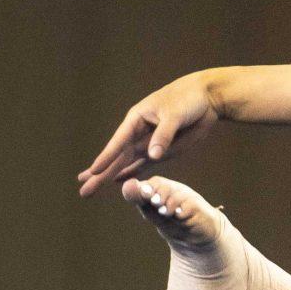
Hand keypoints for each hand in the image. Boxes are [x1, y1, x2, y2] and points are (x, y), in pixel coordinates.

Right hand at [77, 72, 218, 195]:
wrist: (206, 98)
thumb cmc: (187, 99)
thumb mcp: (175, 114)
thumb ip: (164, 135)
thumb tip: (152, 156)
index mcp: (137, 119)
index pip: (119, 142)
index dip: (106, 158)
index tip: (94, 172)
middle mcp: (139, 133)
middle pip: (117, 158)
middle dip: (100, 175)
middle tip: (83, 191)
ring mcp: (149, 143)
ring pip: (126, 164)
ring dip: (110, 176)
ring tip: (91, 188)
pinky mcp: (161, 150)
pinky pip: (143, 165)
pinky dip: (131, 173)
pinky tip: (118, 181)